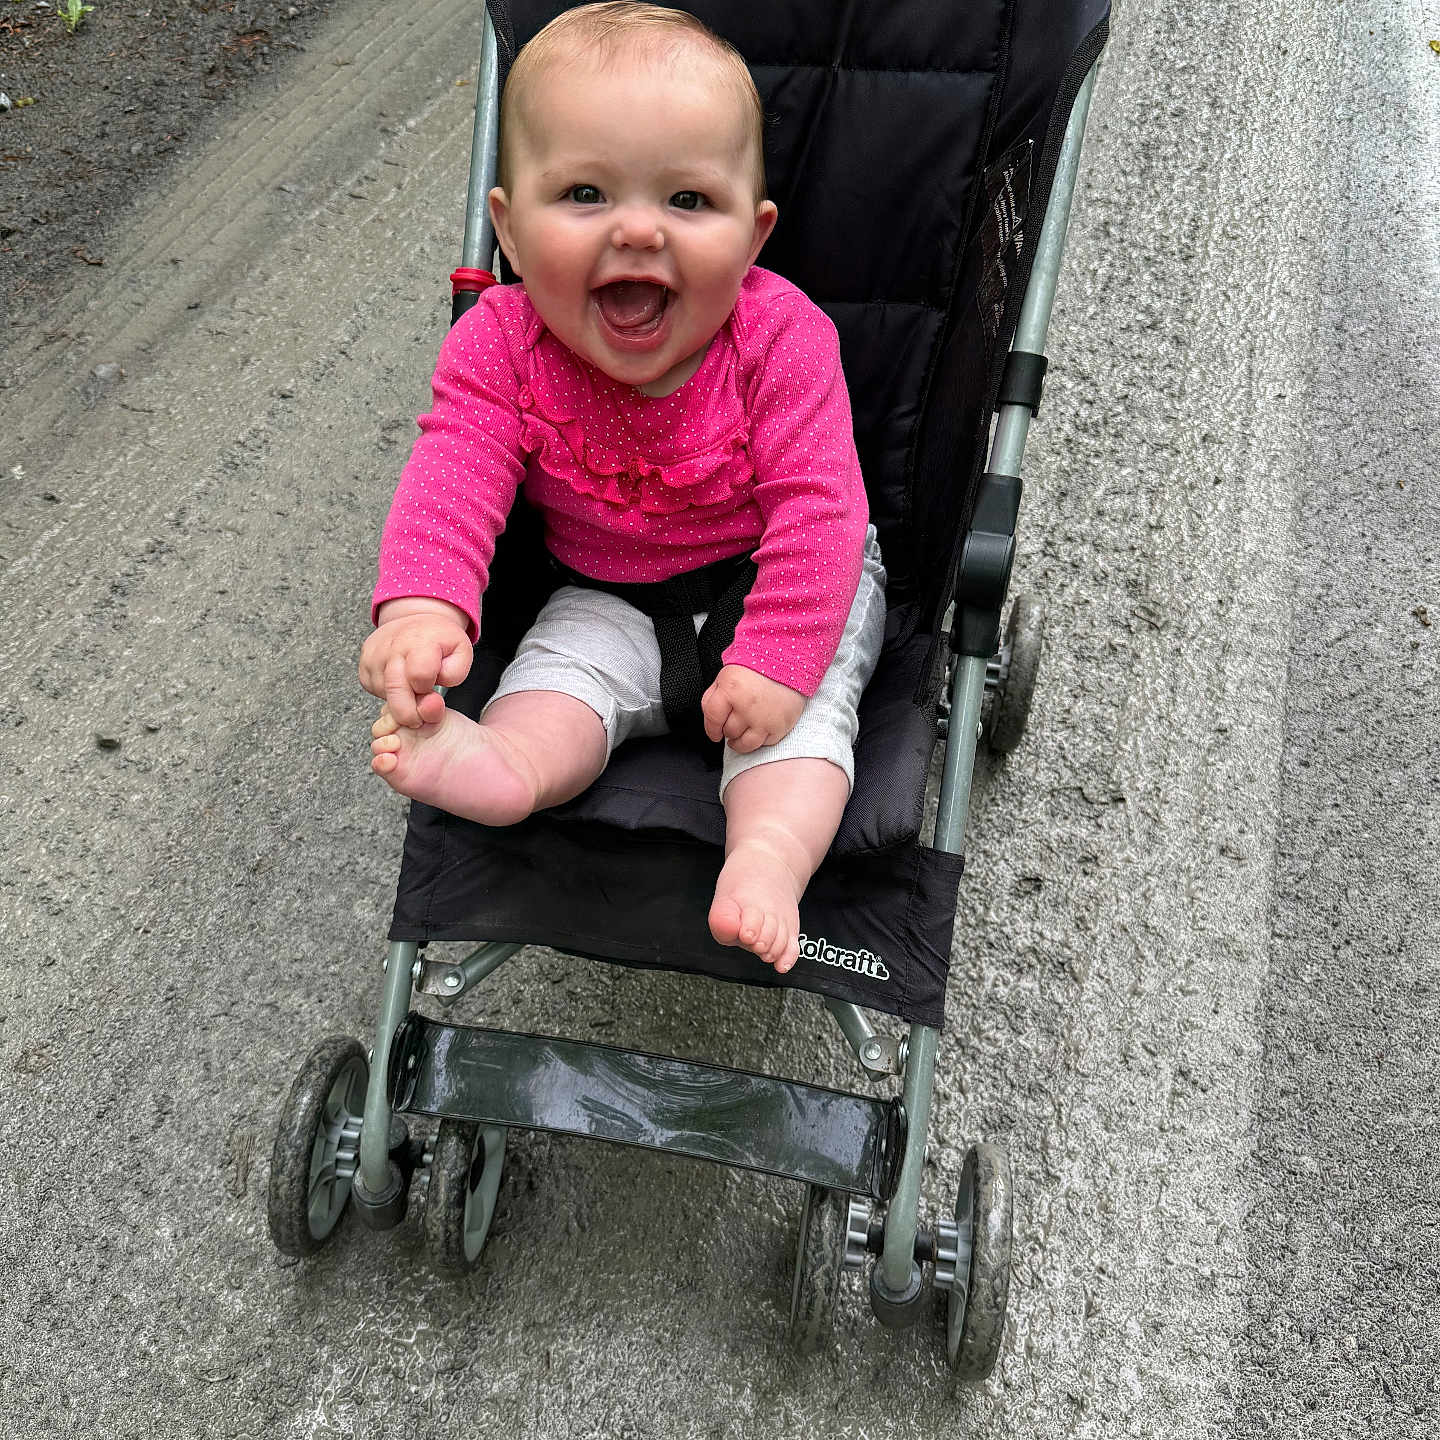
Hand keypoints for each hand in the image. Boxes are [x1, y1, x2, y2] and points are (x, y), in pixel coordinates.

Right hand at [359, 599, 472, 726]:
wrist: (415, 619)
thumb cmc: (438, 637)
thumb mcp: (461, 651)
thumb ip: (455, 674)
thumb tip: (432, 694)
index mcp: (419, 642)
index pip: (420, 675)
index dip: (427, 691)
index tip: (433, 693)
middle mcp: (392, 648)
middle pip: (396, 691)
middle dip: (410, 713)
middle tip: (421, 713)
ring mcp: (374, 657)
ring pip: (384, 695)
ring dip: (399, 702)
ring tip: (413, 688)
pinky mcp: (364, 666)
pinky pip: (374, 691)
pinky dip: (388, 695)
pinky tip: (400, 684)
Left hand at [701, 664, 805, 752]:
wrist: (788, 660)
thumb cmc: (759, 665)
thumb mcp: (726, 675)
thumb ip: (714, 697)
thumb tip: (711, 719)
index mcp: (731, 690)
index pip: (713, 718)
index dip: (711, 728)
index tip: (714, 733)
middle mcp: (748, 707)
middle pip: (730, 731)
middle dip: (728, 730)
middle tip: (732, 724)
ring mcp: (765, 719)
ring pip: (746, 744)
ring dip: (740, 742)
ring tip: (740, 737)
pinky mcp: (781, 725)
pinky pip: (765, 743)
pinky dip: (760, 739)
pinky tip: (759, 730)